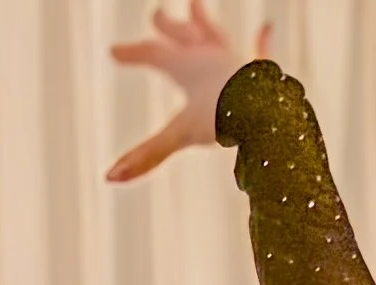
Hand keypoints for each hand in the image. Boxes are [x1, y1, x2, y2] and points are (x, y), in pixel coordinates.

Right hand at [105, 7, 263, 183]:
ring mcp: (236, 61)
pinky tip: (267, 27)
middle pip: (182, 35)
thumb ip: (146, 156)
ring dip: (204, 20)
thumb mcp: (178, 136)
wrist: (264, 111)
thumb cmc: (221, 119)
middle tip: (157, 15)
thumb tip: (109, 177)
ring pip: (215, 34)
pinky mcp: (261, 73)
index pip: (153, 54)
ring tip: (197, 3)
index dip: (132, 53)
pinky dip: (262, 42)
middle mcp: (210, 55)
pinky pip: (260, 52)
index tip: (112, 51)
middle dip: (167, 26)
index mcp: (186, 66)